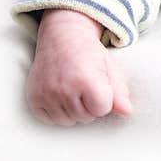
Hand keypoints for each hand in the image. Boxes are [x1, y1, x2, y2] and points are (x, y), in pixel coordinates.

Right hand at [26, 9, 131, 125]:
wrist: (61, 38)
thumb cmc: (90, 54)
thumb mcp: (110, 68)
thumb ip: (119, 92)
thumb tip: (127, 112)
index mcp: (87, 80)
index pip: (102, 110)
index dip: (104, 99)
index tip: (100, 85)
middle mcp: (64, 89)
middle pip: (86, 118)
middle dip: (89, 105)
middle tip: (85, 85)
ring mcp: (46, 95)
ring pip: (68, 122)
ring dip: (74, 111)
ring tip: (73, 90)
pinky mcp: (33, 99)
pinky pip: (49, 120)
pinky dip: (57, 112)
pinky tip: (60, 95)